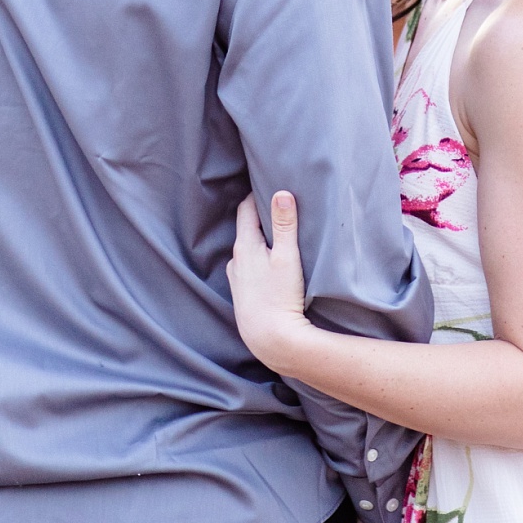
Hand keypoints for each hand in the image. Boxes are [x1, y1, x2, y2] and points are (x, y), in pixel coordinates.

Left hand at [227, 191, 311, 374]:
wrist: (269, 339)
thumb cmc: (280, 297)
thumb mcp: (287, 257)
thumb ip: (284, 225)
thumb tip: (281, 192)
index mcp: (244, 245)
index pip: (246, 209)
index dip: (256, 195)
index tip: (268, 184)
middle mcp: (235, 259)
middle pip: (245, 229)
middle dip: (258, 216)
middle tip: (275, 206)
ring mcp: (236, 278)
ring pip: (246, 250)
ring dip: (258, 240)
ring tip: (275, 235)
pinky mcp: (242, 294)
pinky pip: (248, 267)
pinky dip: (257, 259)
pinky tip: (269, 265)